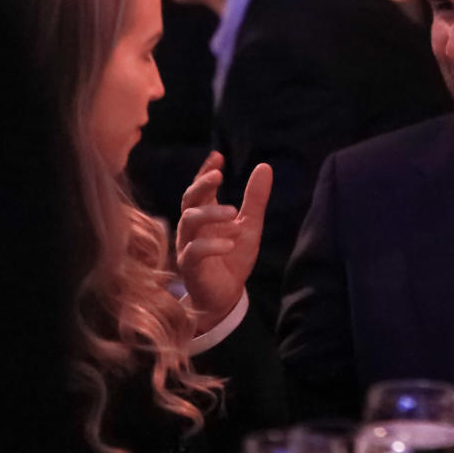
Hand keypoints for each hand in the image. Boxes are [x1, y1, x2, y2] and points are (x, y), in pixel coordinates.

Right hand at [176, 151, 271, 333]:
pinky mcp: (189, 267)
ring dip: (211, 214)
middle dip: (202, 185)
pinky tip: (230, 243)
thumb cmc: (233, 258)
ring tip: (235, 214)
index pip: (200, 188)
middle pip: (189, 199)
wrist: (227, 296)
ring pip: (189, 221)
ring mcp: (188, 245)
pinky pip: (194, 251)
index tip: (217, 156)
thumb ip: (255, 199)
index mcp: (206, 215)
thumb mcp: (250, 225)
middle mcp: (193, 228)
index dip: (206, 171)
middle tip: (219, 176)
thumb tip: (264, 167)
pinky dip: (212, 244)